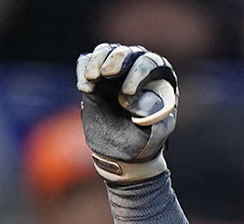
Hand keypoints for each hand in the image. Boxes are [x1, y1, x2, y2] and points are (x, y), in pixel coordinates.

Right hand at [75, 42, 177, 180]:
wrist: (124, 153)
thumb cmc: (145, 139)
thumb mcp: (157, 131)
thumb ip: (155, 114)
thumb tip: (142, 97)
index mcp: (160, 78)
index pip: (151, 63)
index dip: (138, 73)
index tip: (126, 94)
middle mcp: (139, 68)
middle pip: (129, 52)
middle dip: (117, 60)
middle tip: (106, 74)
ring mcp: (117, 70)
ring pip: (107, 51)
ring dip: (97, 60)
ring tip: (92, 78)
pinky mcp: (96, 76)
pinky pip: (87, 61)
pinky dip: (83, 69)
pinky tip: (84, 88)